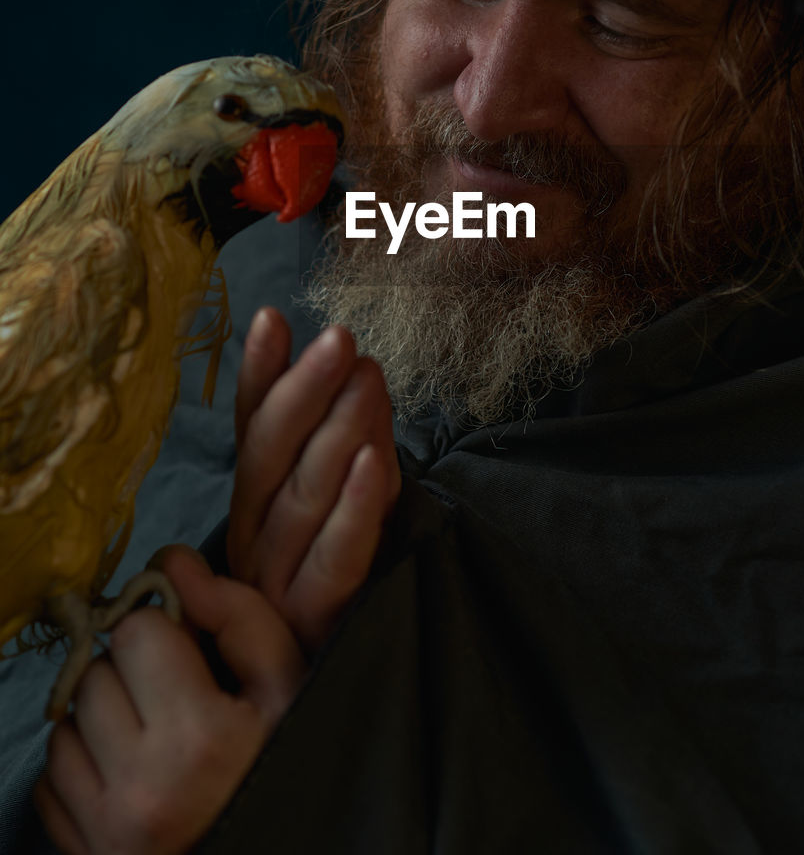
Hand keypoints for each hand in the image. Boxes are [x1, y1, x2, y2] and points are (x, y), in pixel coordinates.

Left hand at [34, 547, 304, 854]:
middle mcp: (143, 787)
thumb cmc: (284, 763)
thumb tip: (172, 559)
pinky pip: (49, 779)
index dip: (165, 630)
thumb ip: (239, 614)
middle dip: (131, 670)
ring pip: (67, 723)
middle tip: (173, 693)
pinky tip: (128, 770)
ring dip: (102, 715)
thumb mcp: (288, 686)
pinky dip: (82, 764)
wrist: (273, 853)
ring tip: (152, 732)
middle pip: (95, 673)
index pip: (137, 631)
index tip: (190, 651)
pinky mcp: (82, 852)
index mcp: (201, 738)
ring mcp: (105, 828)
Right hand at [229, 308, 400, 653]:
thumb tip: (317, 340)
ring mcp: (276, 578)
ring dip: (335, 434)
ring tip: (366, 380)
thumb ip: (324, 423)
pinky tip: (372, 461)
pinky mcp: (315, 616)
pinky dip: (353, 507)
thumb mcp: (333, 483)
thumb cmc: (341, 558)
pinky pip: (335, 558)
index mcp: (251, 498)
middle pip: (268, 454)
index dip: (260, 373)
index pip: (249, 425)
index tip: (274, 319)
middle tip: (339, 340)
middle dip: (304, 390)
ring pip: (302, 497)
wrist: (344, 668)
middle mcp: (252, 533)